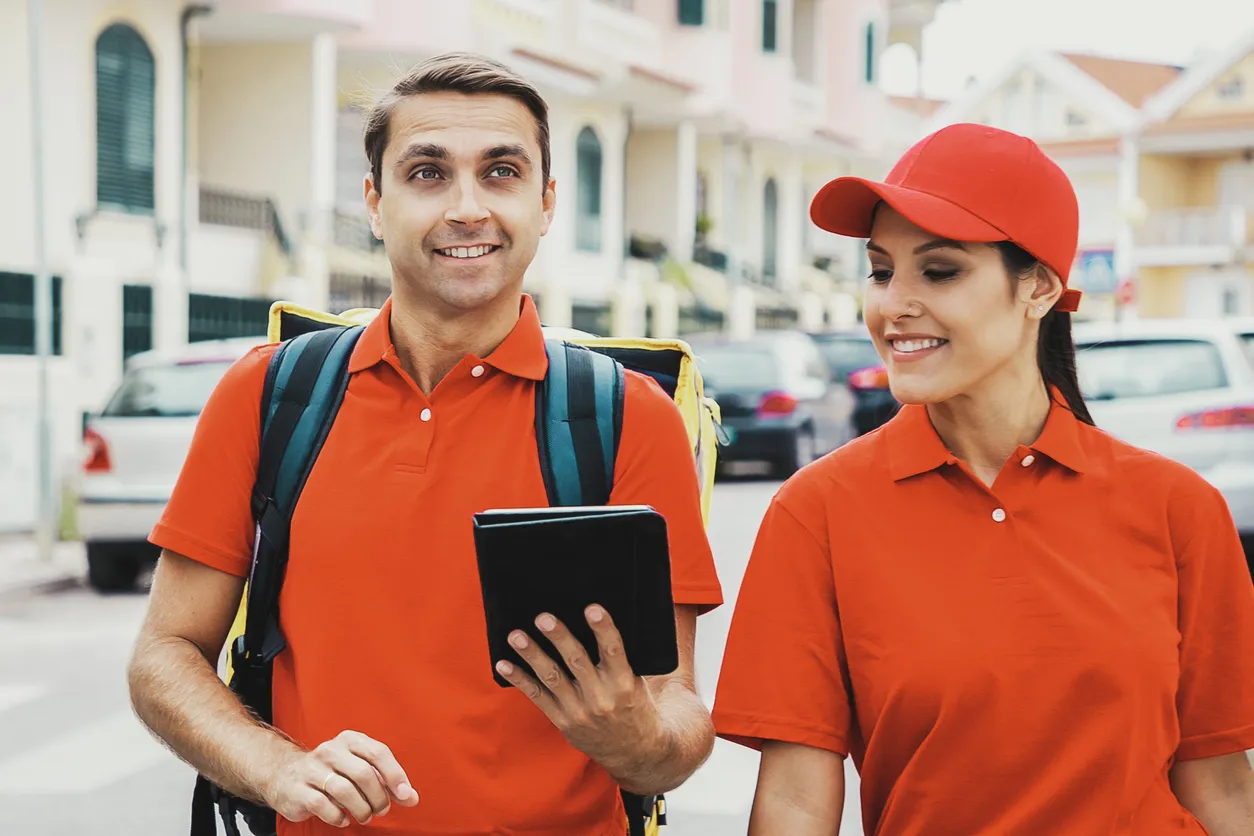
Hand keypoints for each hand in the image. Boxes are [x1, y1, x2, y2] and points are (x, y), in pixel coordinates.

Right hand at [263, 730, 418, 826]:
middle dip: (378, 797)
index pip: (378, 752)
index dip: (395, 775)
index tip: (405, 795)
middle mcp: (330, 750)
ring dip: (361, 808)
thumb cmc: (332, 772)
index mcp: (349, 740)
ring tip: (365, 816)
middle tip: (382, 810)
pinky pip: (323, 805)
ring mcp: (312, 769)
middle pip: (363, 773)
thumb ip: (386, 781)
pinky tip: (344, 819)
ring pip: (344, 790)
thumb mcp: (359, 768)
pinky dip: (338, 816)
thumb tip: (411, 798)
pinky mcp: (298, 789)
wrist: (285, 774)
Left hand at [495, 605, 667, 774]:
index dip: (603, 629)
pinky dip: (520, 680)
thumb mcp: (638, 683)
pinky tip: (504, 664)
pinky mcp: (563, 721)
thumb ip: (620, 660)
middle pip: (577, 662)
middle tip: (543, 617)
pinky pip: (538, 697)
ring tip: (516, 636)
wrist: (635, 752)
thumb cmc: (635, 707)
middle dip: (559, 638)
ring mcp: (579, 711)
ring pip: (552, 677)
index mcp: (625, 684)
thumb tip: (597, 621)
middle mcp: (601, 698)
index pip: (614, 651)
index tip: (592, 608)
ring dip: (532, 655)